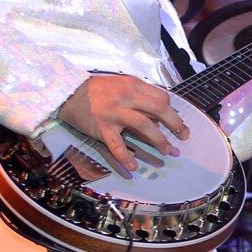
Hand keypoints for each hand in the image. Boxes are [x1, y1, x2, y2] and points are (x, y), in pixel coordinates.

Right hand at [57, 75, 189, 177]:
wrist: (68, 92)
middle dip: (175, 123)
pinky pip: (116, 144)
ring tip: (168, 151)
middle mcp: (126, 97)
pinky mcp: (102, 127)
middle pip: (158, 109)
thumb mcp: (123, 85)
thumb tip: (160, 114)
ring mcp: (114, 112)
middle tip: (184, 136)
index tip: (175, 121)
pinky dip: (126, 157)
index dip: (171, 110)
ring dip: (159, 140)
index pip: (161, 98)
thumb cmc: (99, 90)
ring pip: (143, 125)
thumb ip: (140, 96)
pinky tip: (134, 167)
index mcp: (134, 85)